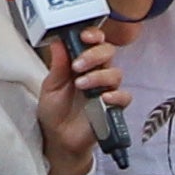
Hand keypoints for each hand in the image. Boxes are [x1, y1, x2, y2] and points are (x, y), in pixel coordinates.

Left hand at [35, 30, 118, 174]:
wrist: (58, 138)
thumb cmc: (54, 111)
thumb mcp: (50, 86)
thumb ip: (58, 65)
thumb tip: (58, 42)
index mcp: (81, 64)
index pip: (94, 43)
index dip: (93, 35)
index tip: (85, 36)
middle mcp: (96, 73)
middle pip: (108, 52)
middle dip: (94, 55)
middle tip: (78, 65)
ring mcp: (107, 89)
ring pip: (115, 73)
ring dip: (99, 76)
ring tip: (81, 86)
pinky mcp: (114, 106)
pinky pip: (124, 96)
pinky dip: (116, 95)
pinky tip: (103, 98)